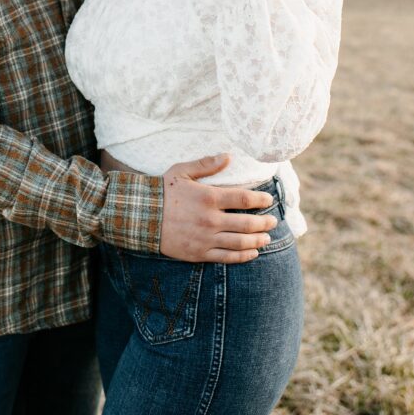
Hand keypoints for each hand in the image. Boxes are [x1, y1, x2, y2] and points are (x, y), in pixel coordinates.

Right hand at [159, 154, 277, 262]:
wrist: (141, 216)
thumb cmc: (162, 191)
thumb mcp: (182, 171)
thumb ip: (206, 164)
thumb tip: (228, 156)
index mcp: (209, 197)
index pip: (244, 199)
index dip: (260, 200)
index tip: (269, 200)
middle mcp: (210, 219)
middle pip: (247, 223)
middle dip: (264, 222)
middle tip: (272, 221)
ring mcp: (206, 239)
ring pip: (240, 242)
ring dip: (257, 240)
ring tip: (266, 238)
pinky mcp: (199, 253)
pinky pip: (227, 257)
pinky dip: (243, 256)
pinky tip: (252, 253)